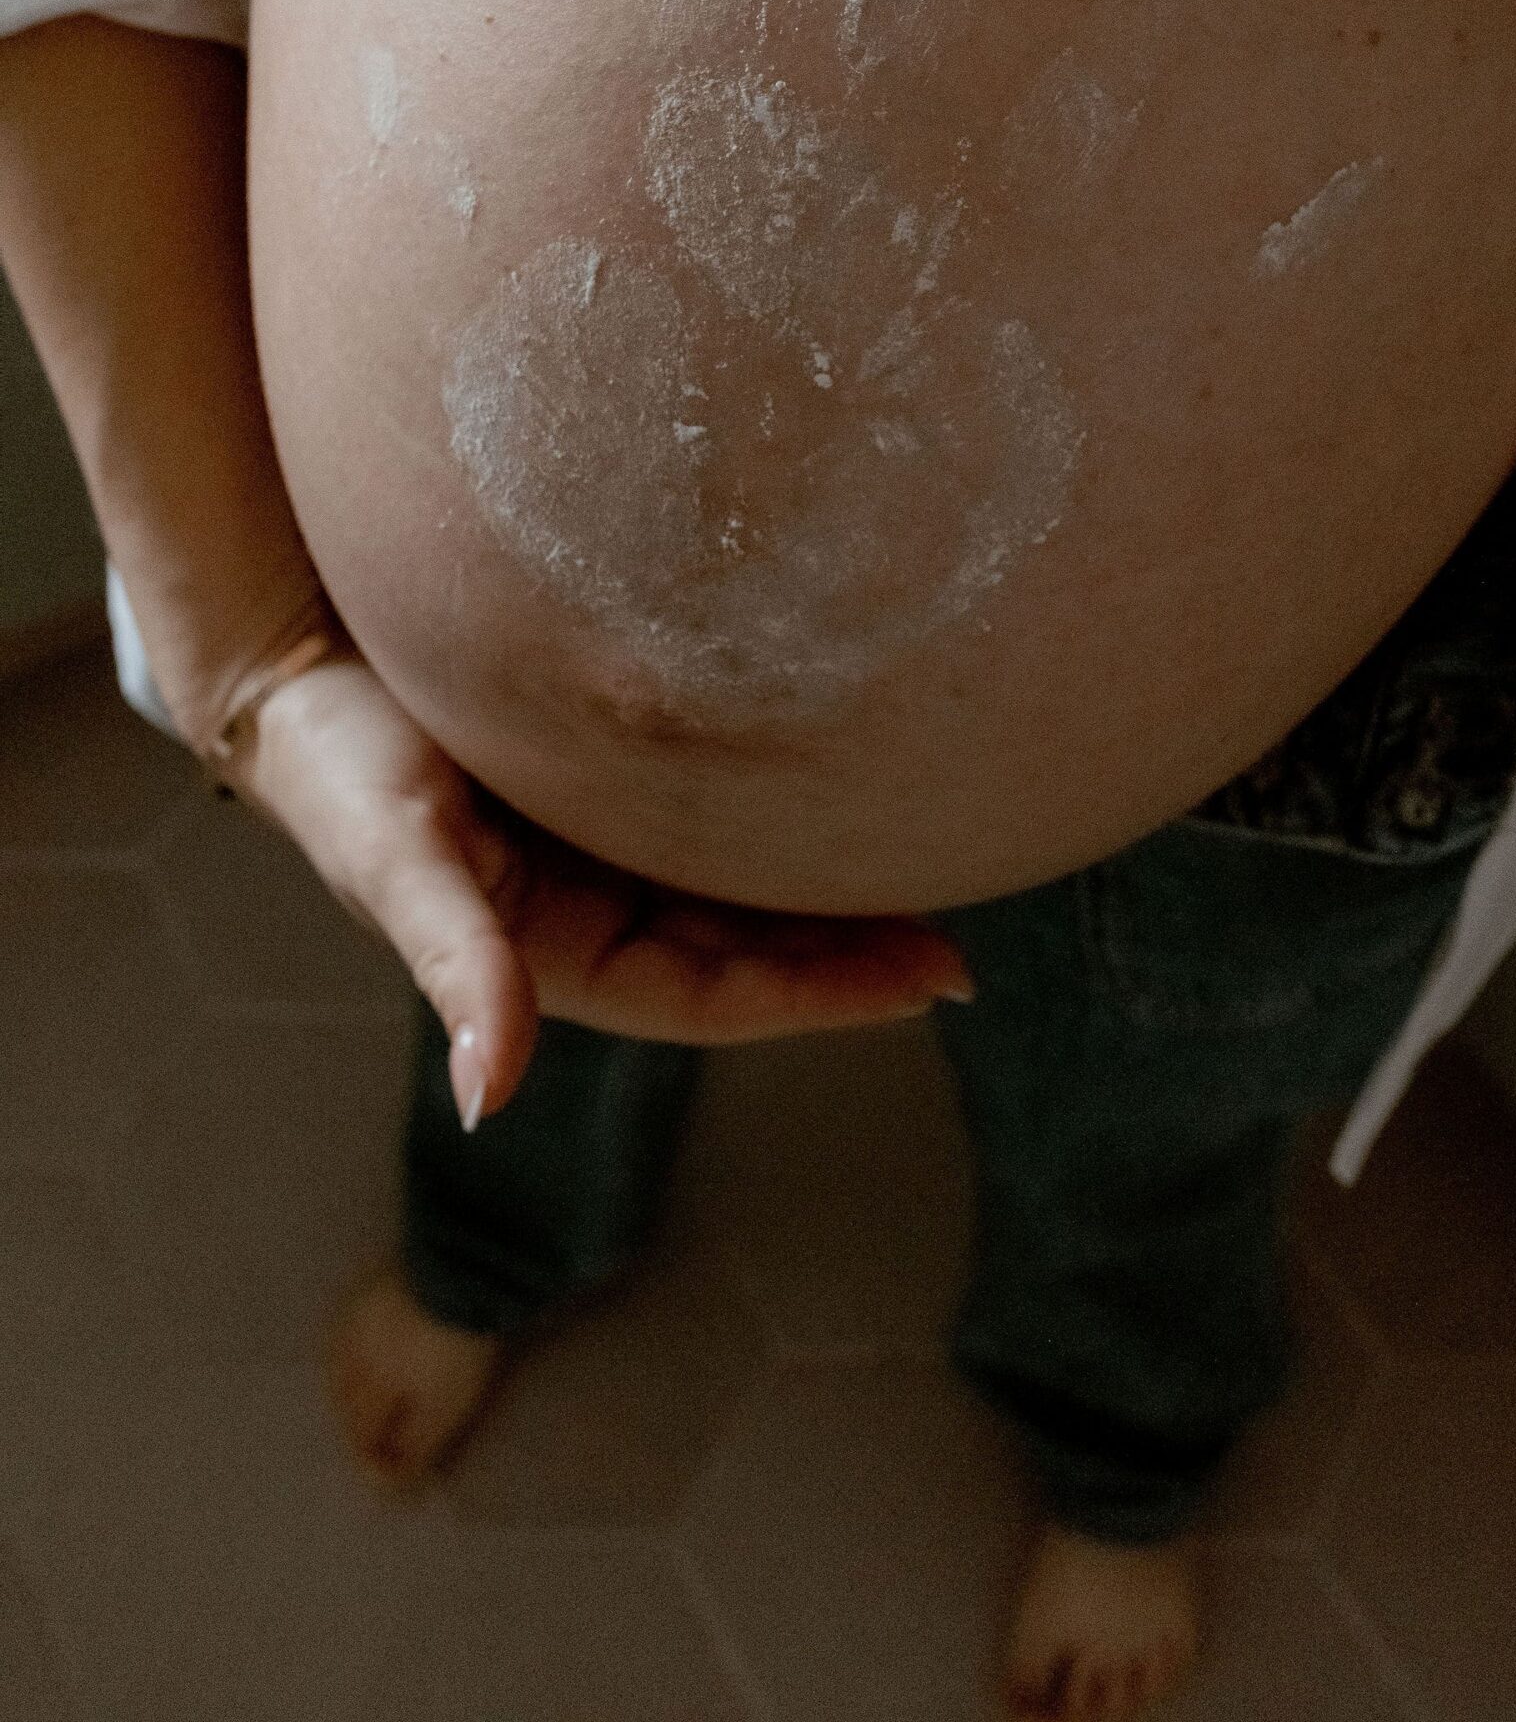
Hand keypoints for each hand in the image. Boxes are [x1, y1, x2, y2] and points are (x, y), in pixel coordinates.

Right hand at [226, 652, 973, 1125]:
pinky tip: (846, 797)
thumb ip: (455, 967)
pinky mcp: (608, 786)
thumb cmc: (343, 767)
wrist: (302, 668)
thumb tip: (487, 1097)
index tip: (929, 981)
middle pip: (751, 952)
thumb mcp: (401, 859)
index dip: (825, 997)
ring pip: (743, 891)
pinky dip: (785, 822)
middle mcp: (596, 914)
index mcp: (559, 957)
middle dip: (852, 957)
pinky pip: (718, 817)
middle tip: (963, 943)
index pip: (720, 997)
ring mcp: (606, 851)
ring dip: (829, 896)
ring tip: (933, 870)